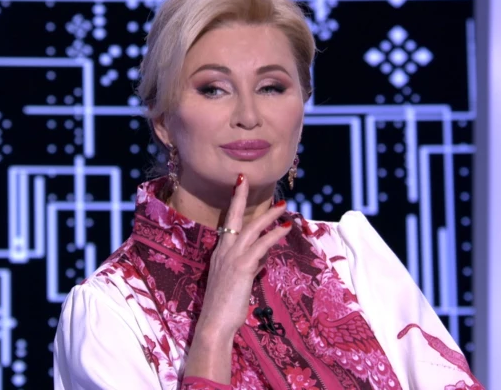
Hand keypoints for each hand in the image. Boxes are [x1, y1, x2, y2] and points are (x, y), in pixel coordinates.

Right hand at [194, 173, 292, 342]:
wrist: (215, 322)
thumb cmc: (225, 306)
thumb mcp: (237, 281)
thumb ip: (249, 266)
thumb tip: (262, 259)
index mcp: (220, 253)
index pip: (228, 224)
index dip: (234, 204)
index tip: (240, 185)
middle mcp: (223, 251)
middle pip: (235, 218)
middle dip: (241, 196)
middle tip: (247, 178)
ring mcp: (232, 257)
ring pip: (252, 228)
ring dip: (269, 215)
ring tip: (283, 206)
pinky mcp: (242, 267)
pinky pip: (261, 246)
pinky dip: (274, 236)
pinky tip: (285, 229)